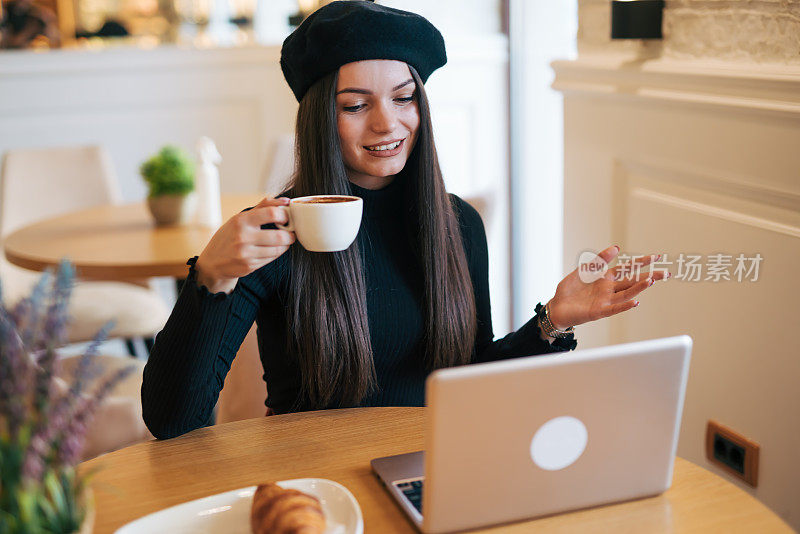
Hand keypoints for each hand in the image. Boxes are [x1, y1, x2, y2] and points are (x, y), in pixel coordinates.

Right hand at [194, 196, 294, 293]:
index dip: (285, 215)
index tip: (287, 217)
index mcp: (241, 221)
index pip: (271, 213)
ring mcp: (246, 253)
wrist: (212, 262)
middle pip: (279, 236)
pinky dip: (276, 254)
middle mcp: (243, 237)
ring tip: (284, 242)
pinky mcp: (249, 266)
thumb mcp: (240, 218)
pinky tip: (272, 250)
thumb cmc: (229, 236)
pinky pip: (271, 259)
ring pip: (278, 249)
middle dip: (290, 235)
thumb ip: (263, 207)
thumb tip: (286, 201)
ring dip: (285, 245)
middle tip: (291, 233)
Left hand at [546, 245, 669, 329]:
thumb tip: (616, 247)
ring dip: (639, 287)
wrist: (557, 306)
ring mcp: (605, 300)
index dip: (641, 262)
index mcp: (606, 278)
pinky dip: (625, 305)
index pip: (627, 268)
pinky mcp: (598, 311)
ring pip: (626, 293)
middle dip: (649, 276)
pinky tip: (635, 302)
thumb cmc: (570, 289)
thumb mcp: (584, 270)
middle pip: (632, 281)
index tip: (656, 256)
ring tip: (651, 280)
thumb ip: (599, 260)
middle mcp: (609, 289)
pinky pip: (614, 308)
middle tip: (667, 273)